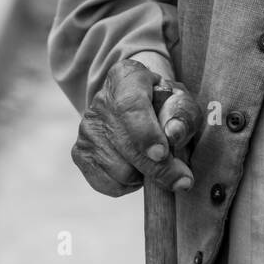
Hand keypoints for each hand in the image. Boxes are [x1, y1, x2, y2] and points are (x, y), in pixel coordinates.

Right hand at [71, 58, 202, 197]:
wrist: (138, 106)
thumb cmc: (164, 104)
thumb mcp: (181, 101)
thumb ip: (183, 114)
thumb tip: (174, 134)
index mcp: (126, 78)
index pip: (131, 106)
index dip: (146, 133)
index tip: (162, 154)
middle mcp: (100, 102)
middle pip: (127, 146)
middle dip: (159, 168)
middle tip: (183, 180)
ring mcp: (86, 129)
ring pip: (121, 171)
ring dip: (145, 175)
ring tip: (153, 160)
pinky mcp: (79, 153)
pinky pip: (108, 185)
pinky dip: (129, 186)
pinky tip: (137, 167)